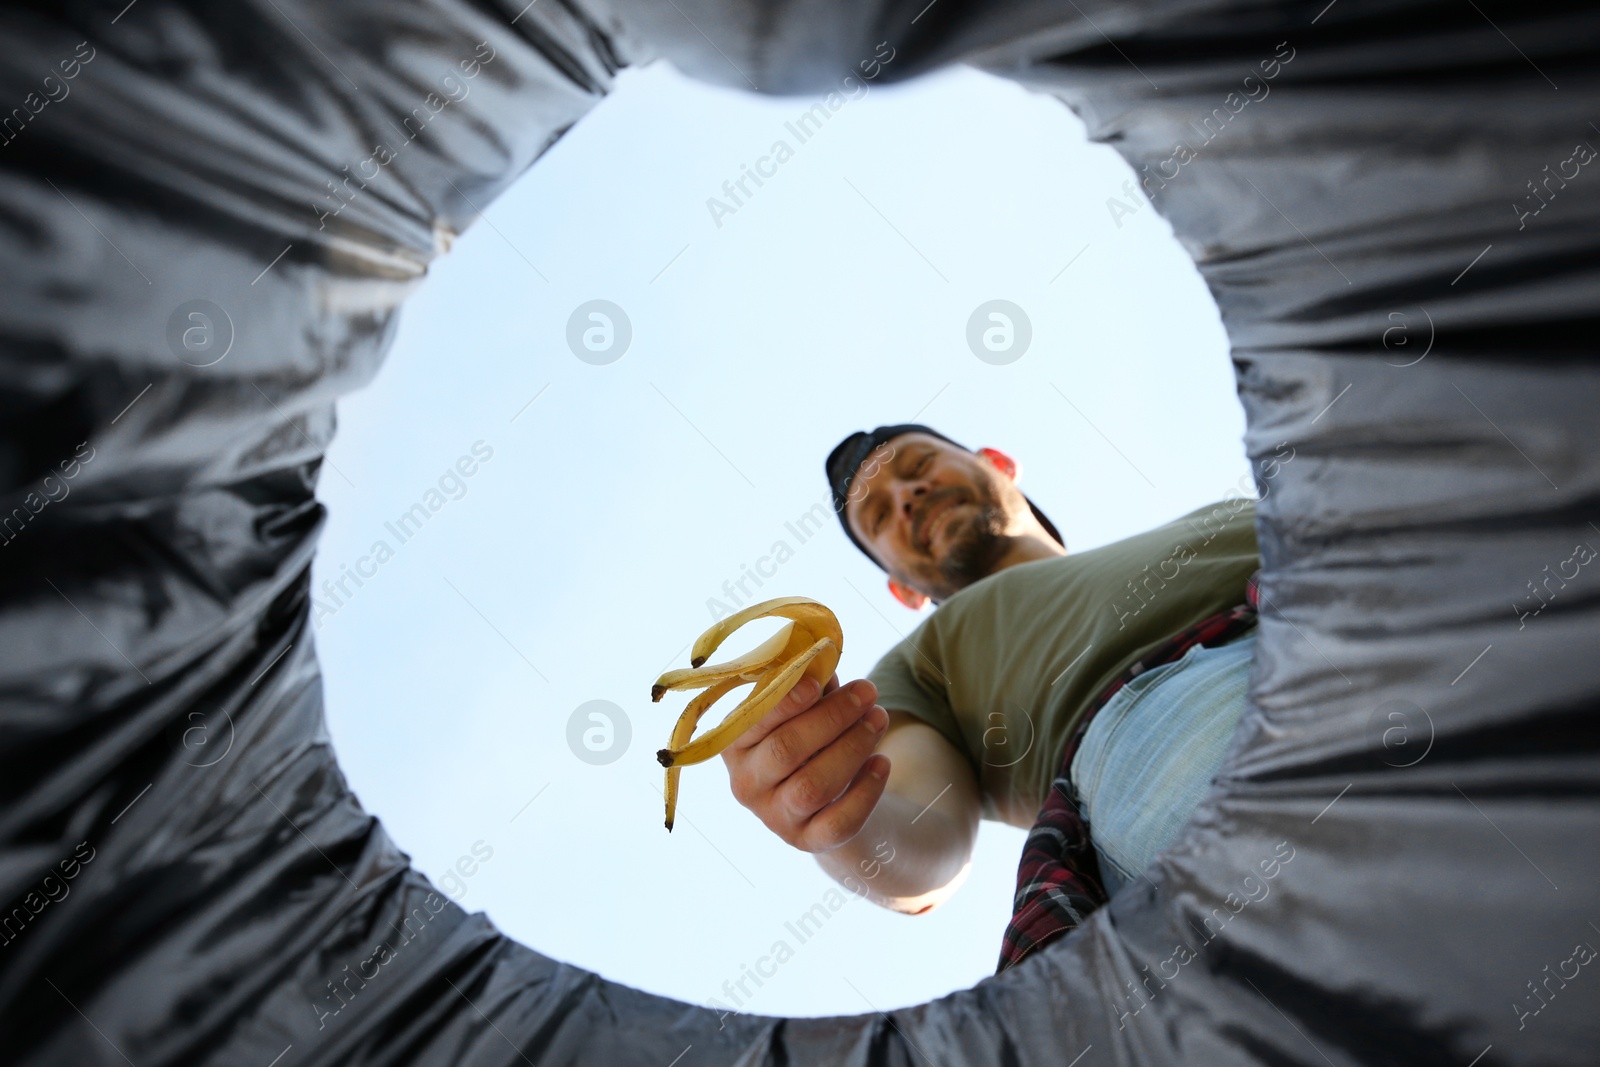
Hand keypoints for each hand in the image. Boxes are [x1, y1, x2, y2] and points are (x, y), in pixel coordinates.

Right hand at [720, 673, 891, 852]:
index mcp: (734, 743)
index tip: (818, 681)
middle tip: (869, 692)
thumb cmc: (808, 737)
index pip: (754, 721)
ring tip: (880, 718)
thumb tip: (822, 655)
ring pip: (813, 786)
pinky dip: (866, 791)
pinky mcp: (808, 841)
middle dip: (833, 717)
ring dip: (853, 747)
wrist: (823, 801)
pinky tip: (882, 762)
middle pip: (787, 750)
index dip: (785, 701)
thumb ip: (807, 684)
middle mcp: (746, 784)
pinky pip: (839, 822)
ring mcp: (775, 818)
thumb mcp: (802, 709)